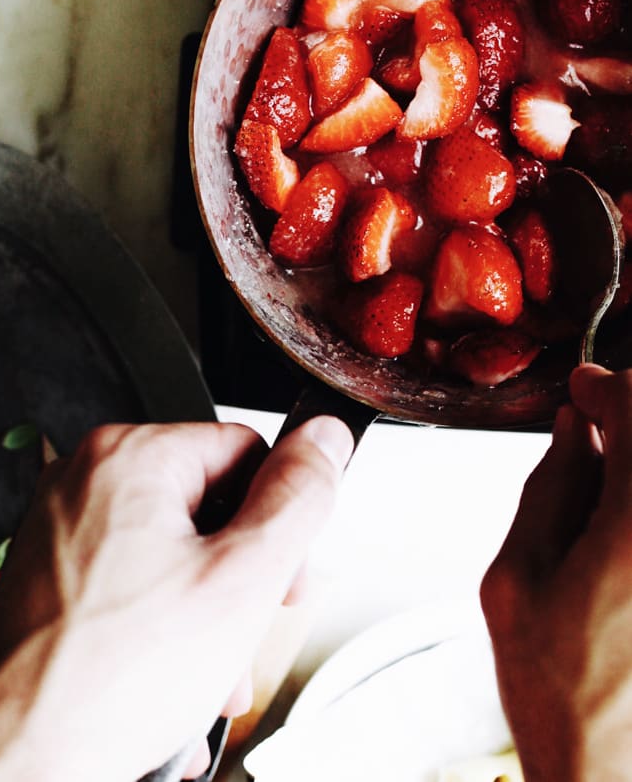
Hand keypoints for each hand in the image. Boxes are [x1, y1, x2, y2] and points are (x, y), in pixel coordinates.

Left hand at [0, 416, 352, 781]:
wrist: (19, 761)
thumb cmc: (111, 680)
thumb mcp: (243, 578)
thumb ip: (297, 497)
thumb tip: (325, 438)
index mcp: (129, 455)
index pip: (246, 450)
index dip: (281, 516)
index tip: (285, 573)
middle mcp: (86, 477)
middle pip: (209, 500)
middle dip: (243, 573)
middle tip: (251, 623)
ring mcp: (63, 524)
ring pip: (172, 544)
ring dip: (208, 605)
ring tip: (214, 668)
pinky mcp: (53, 570)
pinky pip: (132, 573)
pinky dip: (163, 615)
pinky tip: (174, 670)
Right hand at [481, 364, 631, 781]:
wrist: (610, 775)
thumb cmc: (560, 695)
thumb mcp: (513, 583)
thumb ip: (547, 490)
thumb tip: (572, 429)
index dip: (607, 389)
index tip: (581, 391)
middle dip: (628, 418)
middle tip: (589, 430)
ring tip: (603, 479)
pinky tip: (618, 518)